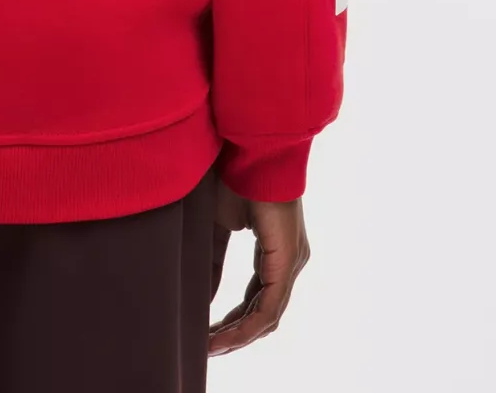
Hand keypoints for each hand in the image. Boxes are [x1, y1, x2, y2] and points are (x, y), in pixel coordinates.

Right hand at [207, 177, 309, 354]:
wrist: (248, 148)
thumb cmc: (233, 175)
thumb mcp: (216, 225)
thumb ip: (213, 260)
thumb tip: (203, 297)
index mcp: (275, 250)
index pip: (257, 297)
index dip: (233, 318)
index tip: (207, 332)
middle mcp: (290, 260)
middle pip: (264, 311)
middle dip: (234, 333)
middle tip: (207, 347)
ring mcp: (292, 261)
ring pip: (268, 315)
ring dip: (239, 335)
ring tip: (211, 347)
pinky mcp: (287, 260)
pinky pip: (270, 306)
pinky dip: (246, 326)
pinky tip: (224, 336)